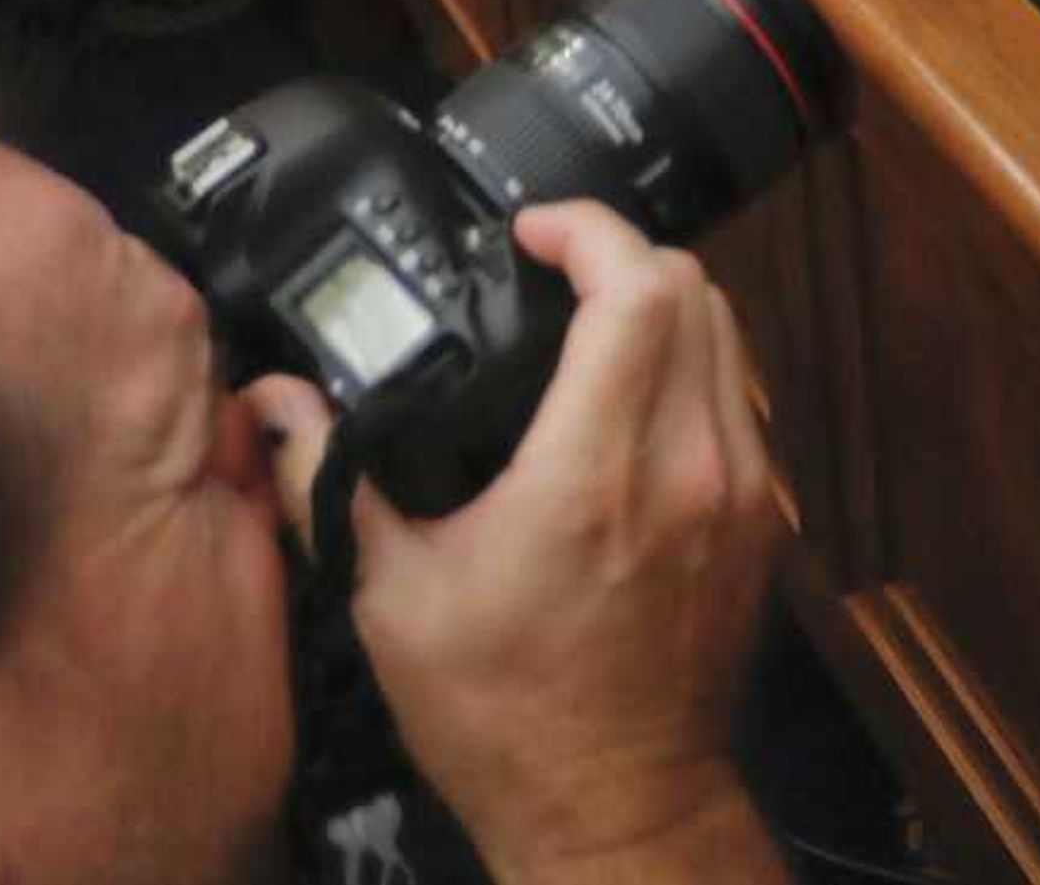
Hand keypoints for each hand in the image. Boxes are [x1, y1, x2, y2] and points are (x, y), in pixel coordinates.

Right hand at [261, 205, 785, 882]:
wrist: (617, 809)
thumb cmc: (508, 720)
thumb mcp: (391, 600)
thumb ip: (330, 484)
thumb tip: (275, 404)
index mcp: (595, 474)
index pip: (636, 288)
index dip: (586, 229)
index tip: (534, 231)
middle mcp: (688, 469)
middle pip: (693, 289)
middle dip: (622, 255)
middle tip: (554, 268)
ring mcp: (742, 495)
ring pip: (730, 335)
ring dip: (664, 307)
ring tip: (590, 322)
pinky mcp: (765, 524)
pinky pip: (743, 399)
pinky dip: (694, 368)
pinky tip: (633, 398)